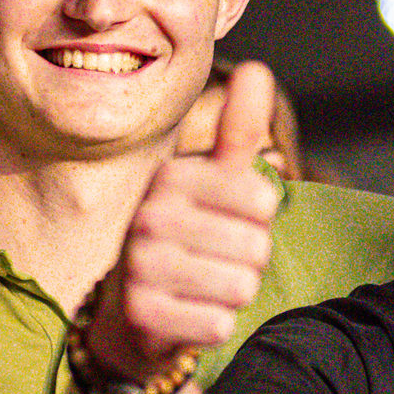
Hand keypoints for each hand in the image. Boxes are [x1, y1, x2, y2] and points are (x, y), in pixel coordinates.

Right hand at [90, 61, 281, 378]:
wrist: (131, 313)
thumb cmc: (183, 237)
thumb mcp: (208, 180)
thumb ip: (237, 129)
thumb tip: (257, 69)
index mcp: (171, 178)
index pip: (262, 197)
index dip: (257, 218)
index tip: (223, 220)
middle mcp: (148, 217)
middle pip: (256, 246)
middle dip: (246, 260)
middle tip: (210, 260)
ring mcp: (140, 268)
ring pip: (241, 286)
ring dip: (231, 293)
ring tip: (199, 286)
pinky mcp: (142, 316)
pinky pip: (220, 323)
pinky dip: (212, 325)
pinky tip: (186, 315)